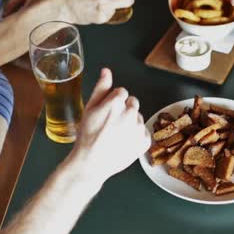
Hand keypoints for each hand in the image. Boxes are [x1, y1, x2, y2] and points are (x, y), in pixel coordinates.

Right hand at [71, 68, 150, 183]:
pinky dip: (136, 136)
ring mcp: (139, 128)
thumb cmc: (87, 135)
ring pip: (137, 117)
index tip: (106, 112)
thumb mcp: (89, 108)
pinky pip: (143, 132)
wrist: (92, 163)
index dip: (113, 102)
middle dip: (124, 110)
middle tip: (111, 124)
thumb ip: (101, 87)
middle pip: (132, 103)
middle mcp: (131, 113)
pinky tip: (124, 142)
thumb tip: (107, 70)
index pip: (122, 92)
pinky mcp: (145, 141)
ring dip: (130, 123)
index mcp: (117, 102)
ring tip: (116, 135)